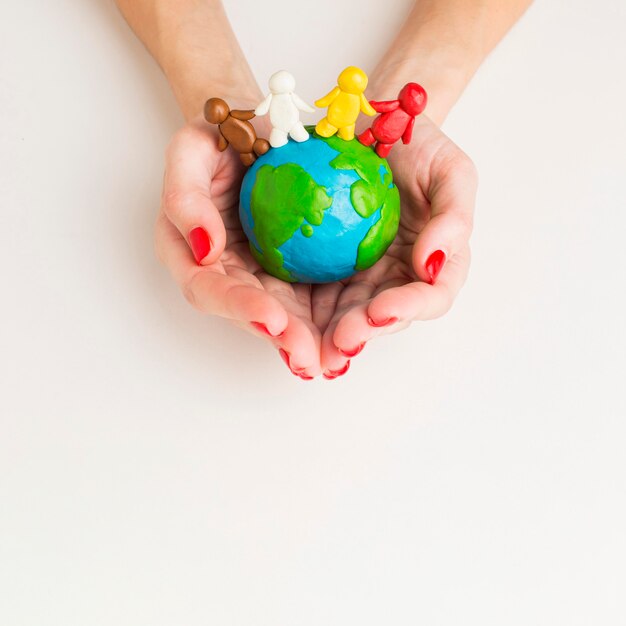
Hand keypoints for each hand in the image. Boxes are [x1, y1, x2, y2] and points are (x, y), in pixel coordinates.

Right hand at [155, 117, 322, 378]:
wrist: (256, 129)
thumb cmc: (218, 138)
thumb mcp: (191, 150)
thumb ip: (184, 197)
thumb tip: (206, 250)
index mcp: (192, 254)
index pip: (209, 289)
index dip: (238, 306)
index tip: (272, 317)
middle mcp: (227, 274)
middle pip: (251, 315)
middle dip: (280, 339)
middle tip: (310, 355)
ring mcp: (262, 275)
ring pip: (285, 317)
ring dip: (308, 341)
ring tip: (334, 358)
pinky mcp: (294, 271)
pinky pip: (313, 299)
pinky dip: (331, 318)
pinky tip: (354, 332)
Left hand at [312, 116, 477, 376]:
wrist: (376, 124)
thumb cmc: (421, 147)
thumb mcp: (451, 172)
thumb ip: (453, 217)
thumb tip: (432, 263)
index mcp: (432, 263)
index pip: (430, 296)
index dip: (409, 308)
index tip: (383, 309)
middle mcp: (396, 276)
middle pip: (382, 316)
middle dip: (362, 332)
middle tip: (338, 341)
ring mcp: (359, 273)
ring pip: (344, 313)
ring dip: (327, 334)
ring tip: (309, 346)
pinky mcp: (324, 265)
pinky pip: (311, 291)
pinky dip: (299, 310)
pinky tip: (282, 321)